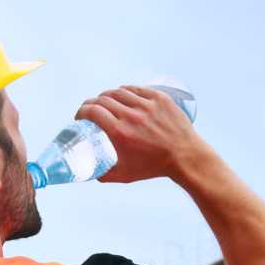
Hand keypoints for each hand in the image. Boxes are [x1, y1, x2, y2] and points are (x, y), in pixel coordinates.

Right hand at [75, 85, 209, 182]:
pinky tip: (122, 95)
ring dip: (107, 96)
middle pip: (102, 100)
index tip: (80, 117)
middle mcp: (132, 116)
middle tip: (91, 110)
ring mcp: (147, 105)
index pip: (92, 111)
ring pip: (118, 92)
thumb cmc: (155, 167)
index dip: (81, 111)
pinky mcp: (159, 98)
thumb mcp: (125, 175)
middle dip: (92, 103)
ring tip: (105, 102)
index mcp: (120, 133)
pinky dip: (125, 91)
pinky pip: (136, 89)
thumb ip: (104, 174)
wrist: (185, 157)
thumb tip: (91, 171)